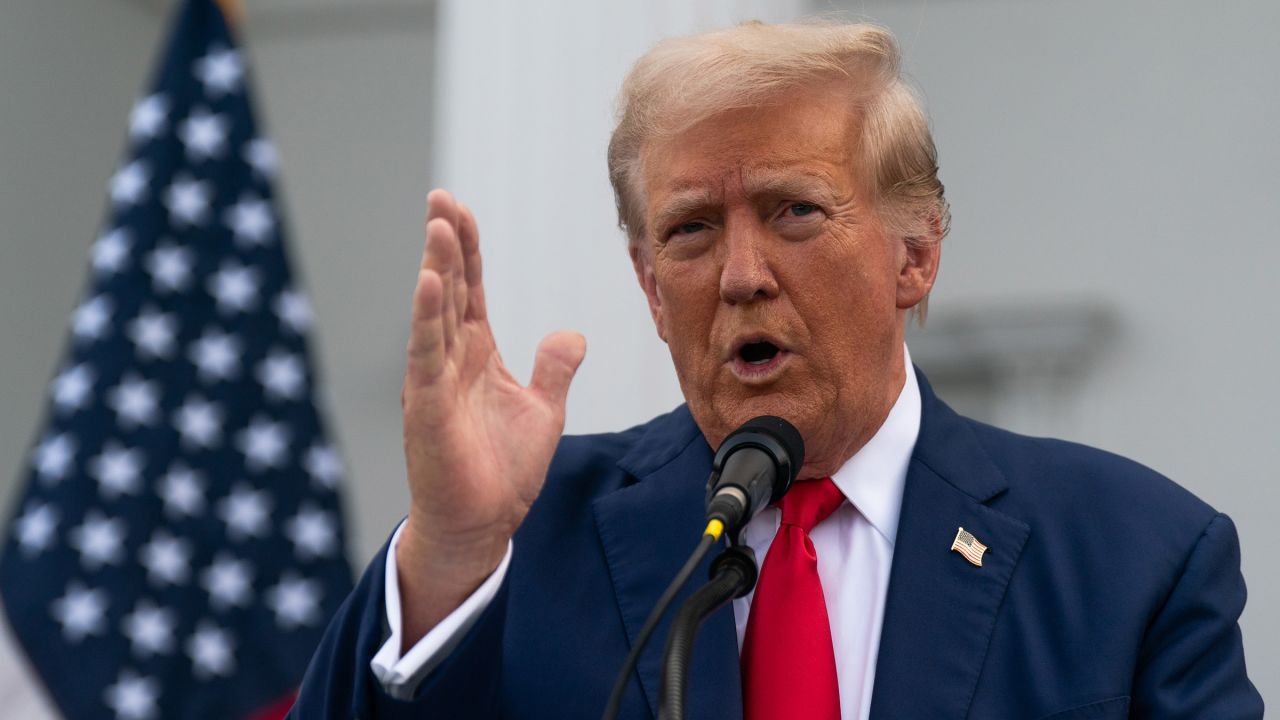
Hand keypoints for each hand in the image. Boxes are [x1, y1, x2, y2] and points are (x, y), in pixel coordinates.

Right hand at [395, 190, 585, 646]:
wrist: (482, 524)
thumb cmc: (502, 471)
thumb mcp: (543, 410)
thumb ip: (554, 368)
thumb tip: (571, 334)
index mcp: (475, 355)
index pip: (470, 290)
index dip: (468, 250)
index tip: (460, 209)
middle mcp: (449, 360)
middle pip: (448, 289)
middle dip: (446, 243)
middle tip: (441, 198)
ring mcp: (434, 380)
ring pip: (434, 313)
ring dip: (437, 267)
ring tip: (438, 225)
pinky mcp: (426, 407)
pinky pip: (426, 354)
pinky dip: (426, 317)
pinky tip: (429, 281)